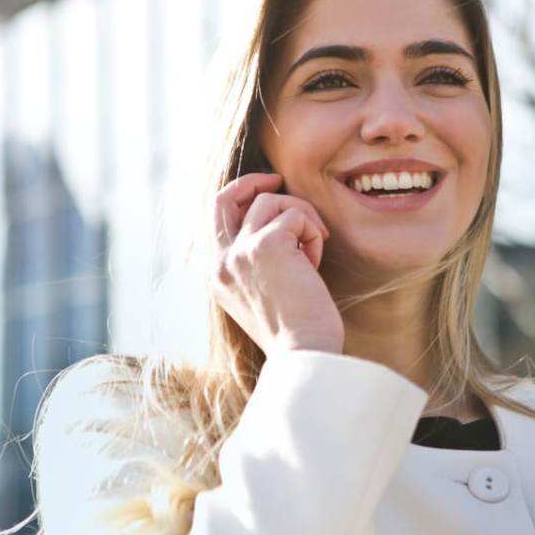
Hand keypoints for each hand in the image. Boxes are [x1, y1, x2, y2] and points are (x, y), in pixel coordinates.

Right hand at [210, 172, 344, 356]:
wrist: (304, 354)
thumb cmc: (296, 332)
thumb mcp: (264, 295)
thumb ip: (258, 263)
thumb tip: (279, 227)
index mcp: (218, 276)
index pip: (218, 220)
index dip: (242, 199)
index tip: (267, 194)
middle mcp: (222, 262)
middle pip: (225, 197)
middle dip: (252, 181)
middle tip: (279, 179)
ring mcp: (240, 252)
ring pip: (271, 202)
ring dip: (301, 217)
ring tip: (313, 250)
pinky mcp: (267, 244)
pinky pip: (296, 215)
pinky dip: (313, 232)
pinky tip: (316, 263)